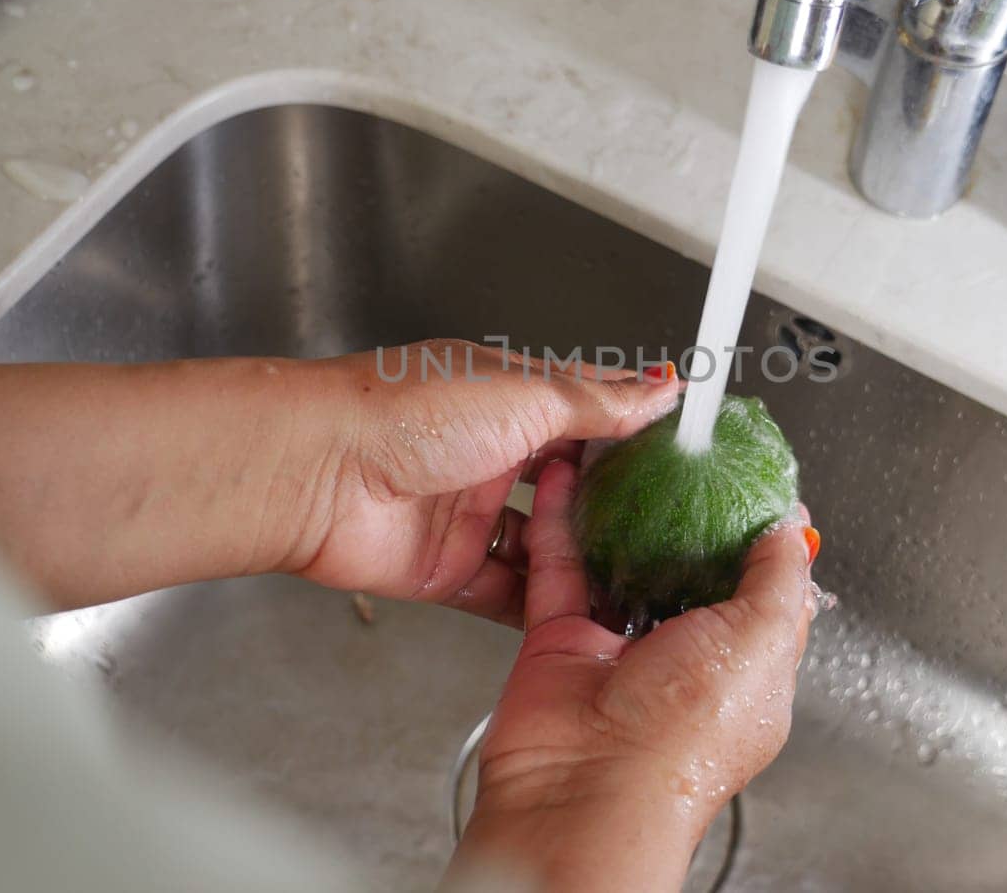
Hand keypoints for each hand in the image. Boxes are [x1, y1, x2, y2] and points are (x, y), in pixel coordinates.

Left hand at [282, 340, 680, 624]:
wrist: (319, 472)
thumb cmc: (405, 411)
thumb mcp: (524, 394)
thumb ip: (597, 402)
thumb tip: (661, 390)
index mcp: (508, 398)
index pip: (588, 412)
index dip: (635, 430)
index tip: (687, 451)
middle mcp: (490, 453)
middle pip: (569, 485)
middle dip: (615, 504)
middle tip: (673, 524)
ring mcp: (469, 513)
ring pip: (543, 544)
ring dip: (582, 559)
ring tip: (639, 577)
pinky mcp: (447, 567)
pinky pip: (504, 593)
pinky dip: (539, 604)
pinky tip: (583, 615)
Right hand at [447, 460, 817, 891]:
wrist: (586, 794)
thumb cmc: (679, 743)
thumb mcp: (760, 642)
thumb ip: (778, 580)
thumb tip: (792, 530)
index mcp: (746, 672)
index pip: (763, 591)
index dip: (761, 536)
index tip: (754, 482)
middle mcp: (683, 661)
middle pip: (687, 567)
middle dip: (685, 514)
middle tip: (684, 455)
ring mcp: (620, 650)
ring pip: (621, 559)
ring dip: (621, 509)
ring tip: (627, 454)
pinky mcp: (562, 639)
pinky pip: (560, 567)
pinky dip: (562, 520)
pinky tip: (567, 478)